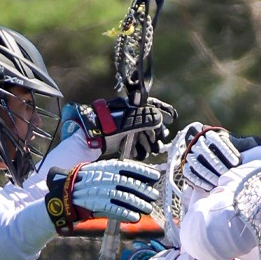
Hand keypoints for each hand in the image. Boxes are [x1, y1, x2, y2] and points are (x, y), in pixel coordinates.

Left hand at [60, 96, 176, 159]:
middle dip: (157, 132)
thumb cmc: (105, 126)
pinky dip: (141, 149)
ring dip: (151, 143)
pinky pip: (137, 144)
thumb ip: (144, 119)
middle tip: (160, 139)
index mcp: (130, 107)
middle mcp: (129, 117)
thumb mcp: (127, 122)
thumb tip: (160, 118)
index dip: (162, 110)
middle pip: (150, 123)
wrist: (87, 140)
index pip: (150, 105)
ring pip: (145, 135)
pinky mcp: (122, 141)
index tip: (173, 117)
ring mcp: (126, 129)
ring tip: (153, 149)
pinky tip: (141, 153)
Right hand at [68, 159, 161, 221]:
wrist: (66, 192)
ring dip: (139, 203)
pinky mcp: (97, 204)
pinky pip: (115, 209)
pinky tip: (135, 217)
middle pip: (130, 183)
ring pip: (126, 197)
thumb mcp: (102, 170)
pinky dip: (127, 213)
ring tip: (148, 208)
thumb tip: (141, 178)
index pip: (130, 167)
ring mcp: (102, 191)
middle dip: (145, 190)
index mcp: (108, 167)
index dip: (144, 172)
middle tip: (154, 195)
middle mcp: (106, 177)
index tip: (156, 176)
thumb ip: (119, 173)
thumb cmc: (88, 181)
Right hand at [180, 126, 242, 191]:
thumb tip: (256, 144)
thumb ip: (247, 144)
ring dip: (208, 174)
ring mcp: (191, 155)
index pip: (217, 140)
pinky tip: (209, 187)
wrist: (214, 159)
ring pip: (197, 164)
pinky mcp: (186, 167)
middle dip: (218, 165)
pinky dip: (199, 181)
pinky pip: (189, 173)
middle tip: (227, 174)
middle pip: (206, 153)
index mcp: (211, 134)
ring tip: (219, 183)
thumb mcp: (239, 144)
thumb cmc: (231, 152)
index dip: (227, 151)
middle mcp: (198, 143)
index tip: (237, 162)